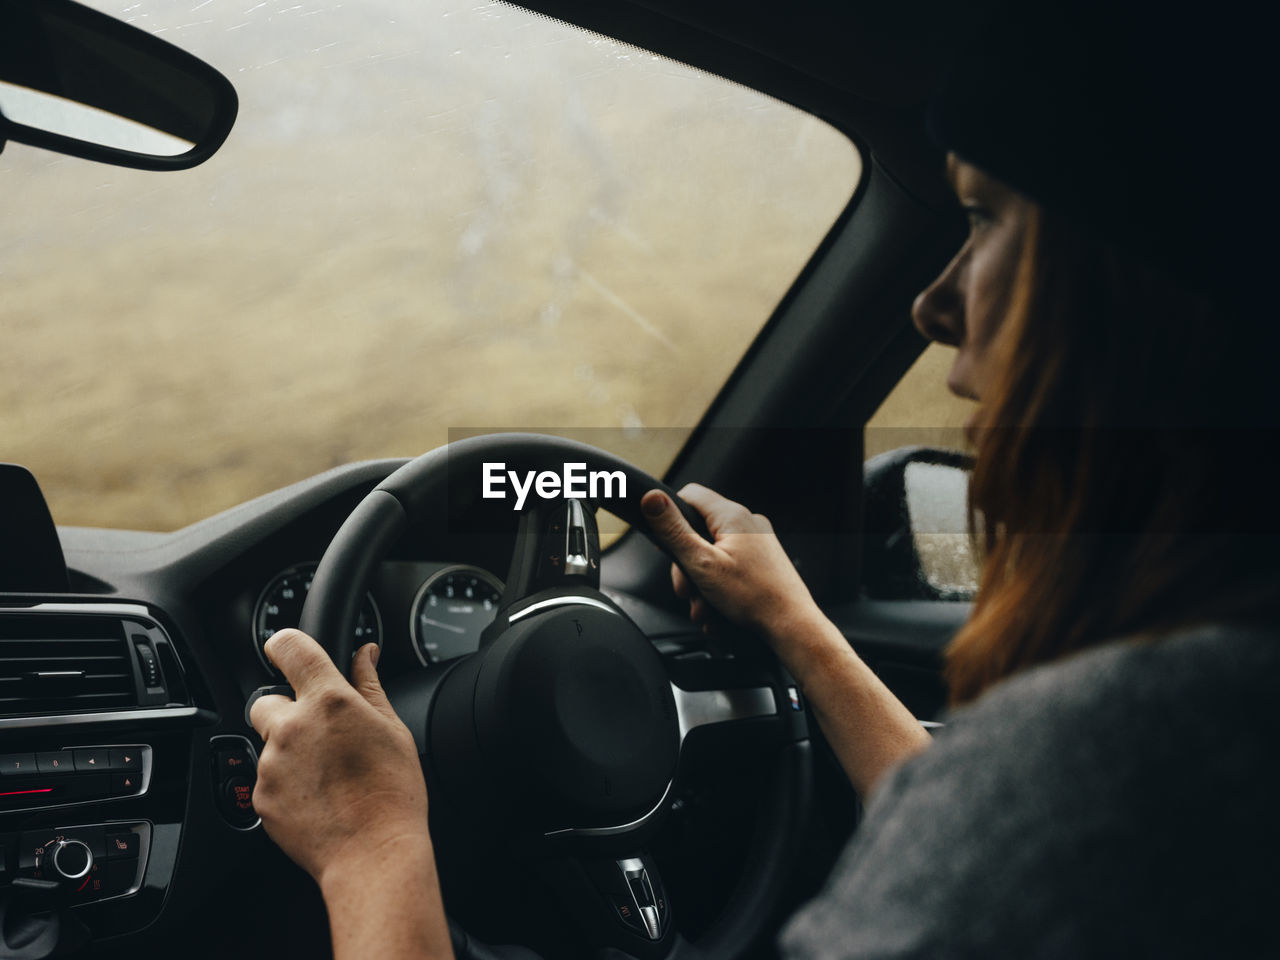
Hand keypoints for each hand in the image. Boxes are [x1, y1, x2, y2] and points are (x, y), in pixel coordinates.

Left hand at [248, 629, 429, 888]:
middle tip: (321, 734)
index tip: (286, 651)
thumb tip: (365, 654)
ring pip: (269, 743)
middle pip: (267, 700)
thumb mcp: (392, 728)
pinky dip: (286, 784)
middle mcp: (292, 727)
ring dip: (290, 751)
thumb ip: (369, 685)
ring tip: (328, 775)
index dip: (284, 644)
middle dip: (287, 711)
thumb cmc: (391, 793)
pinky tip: (318, 797)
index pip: (289, 647)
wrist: (373, 853)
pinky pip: (267, 778)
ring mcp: (271, 764)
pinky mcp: (260, 797)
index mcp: (328, 701)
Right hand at [640, 483, 818, 640]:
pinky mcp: (762, 560)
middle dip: (686, 566)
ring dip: (701, 584)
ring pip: (712, 554)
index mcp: (732, 516)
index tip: (665, 543)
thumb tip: (651, 499)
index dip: (670, 517)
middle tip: (688, 590)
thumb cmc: (754, 597)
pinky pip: (729, 566)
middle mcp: (747, 522)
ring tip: (706, 608)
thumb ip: (673, 531)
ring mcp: (757, 541)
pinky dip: (719, 587)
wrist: (790, 624)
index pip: (689, 495)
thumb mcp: (701, 564)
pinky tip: (719, 610)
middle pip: (698, 532)